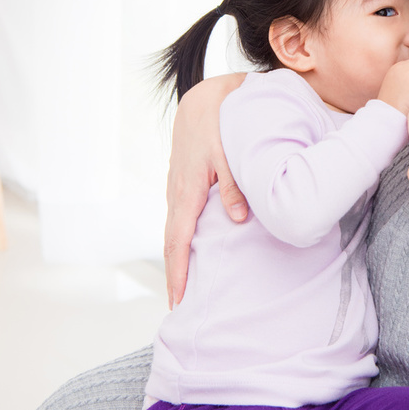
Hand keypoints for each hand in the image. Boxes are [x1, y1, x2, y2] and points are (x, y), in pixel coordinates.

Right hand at [164, 73, 245, 307]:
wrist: (199, 103)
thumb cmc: (217, 127)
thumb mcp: (228, 155)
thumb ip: (234, 187)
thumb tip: (238, 219)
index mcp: (187, 192)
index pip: (178, 241)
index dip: (178, 272)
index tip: (178, 299)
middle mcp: (176, 194)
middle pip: (171, 243)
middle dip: (175, 275)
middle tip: (178, 306)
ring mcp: (175, 190)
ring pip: (173, 231)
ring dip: (177, 259)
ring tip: (183, 285)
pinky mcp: (180, 184)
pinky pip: (177, 219)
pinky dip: (179, 239)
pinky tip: (189, 249)